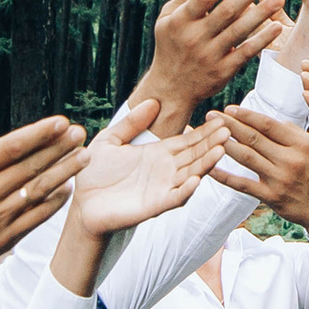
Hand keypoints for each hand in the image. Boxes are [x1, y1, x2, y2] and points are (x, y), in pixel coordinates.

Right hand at [0, 110, 86, 282]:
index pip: (10, 148)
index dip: (38, 134)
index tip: (60, 122)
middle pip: (29, 167)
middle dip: (58, 148)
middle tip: (79, 133)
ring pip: (37, 192)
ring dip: (63, 172)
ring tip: (83, 156)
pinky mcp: (4, 240)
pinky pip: (36, 218)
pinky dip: (54, 203)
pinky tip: (67, 187)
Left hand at [69, 105, 232, 234]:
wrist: (80, 203)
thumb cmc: (94, 173)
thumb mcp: (111, 140)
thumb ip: (131, 123)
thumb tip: (152, 102)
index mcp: (157, 154)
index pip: (187, 140)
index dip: (204, 131)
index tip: (221, 119)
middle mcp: (165, 171)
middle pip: (194, 155)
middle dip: (212, 143)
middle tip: (228, 130)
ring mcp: (161, 188)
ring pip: (190, 174)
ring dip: (205, 164)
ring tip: (220, 150)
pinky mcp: (153, 206)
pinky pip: (174, 198)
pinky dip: (185, 190)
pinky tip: (195, 179)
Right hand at [135, 0, 285, 124]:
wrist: (171, 89)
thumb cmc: (170, 47)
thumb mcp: (168, 20)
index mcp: (180, 20)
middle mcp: (194, 37)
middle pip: (226, 11)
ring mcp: (209, 55)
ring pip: (239, 31)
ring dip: (261, 14)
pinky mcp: (222, 71)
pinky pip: (245, 52)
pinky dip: (261, 40)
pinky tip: (276, 27)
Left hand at [205, 104, 308, 231]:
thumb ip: (292, 132)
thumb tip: (267, 122)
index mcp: (301, 144)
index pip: (268, 125)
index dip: (246, 115)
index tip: (229, 109)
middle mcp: (290, 159)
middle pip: (254, 138)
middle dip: (229, 125)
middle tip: (210, 116)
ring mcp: (279, 179)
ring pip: (246, 157)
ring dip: (224, 144)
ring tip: (208, 135)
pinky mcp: (271, 197)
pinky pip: (243, 184)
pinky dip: (224, 176)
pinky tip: (210, 168)